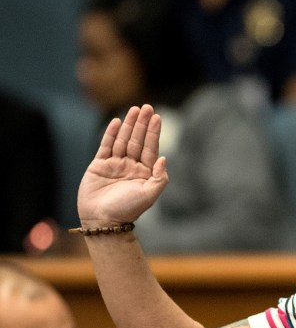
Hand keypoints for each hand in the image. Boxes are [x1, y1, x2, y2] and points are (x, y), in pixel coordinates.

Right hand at [76, 105, 167, 226]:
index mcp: (145, 172)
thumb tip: (164, 158)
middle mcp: (131, 166)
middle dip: (142, 124)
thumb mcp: (149, 195)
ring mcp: (115, 164)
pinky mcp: (99, 165)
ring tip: (134, 110)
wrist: (103, 221)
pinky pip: (106, 146)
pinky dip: (111, 134)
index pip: (151, 148)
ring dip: (129, 125)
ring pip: (123, 140)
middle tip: (147, 107)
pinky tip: (116, 122)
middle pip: (138, 140)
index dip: (153, 132)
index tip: (157, 117)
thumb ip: (160, 178)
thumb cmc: (128, 210)